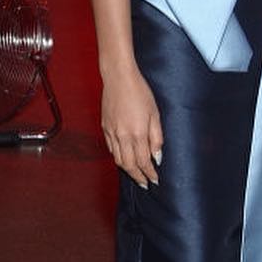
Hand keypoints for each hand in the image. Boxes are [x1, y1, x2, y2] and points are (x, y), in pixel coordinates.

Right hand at [101, 69, 163, 187]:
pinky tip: (124, 157)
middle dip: (138, 177)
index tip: (155, 180)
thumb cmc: (140, 92)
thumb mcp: (155, 113)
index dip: (149, 173)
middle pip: (128, 165)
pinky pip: (111, 149)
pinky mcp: (104, 128)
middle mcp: (122, 136)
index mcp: (136, 133)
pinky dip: (118, 157)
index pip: (143, 161)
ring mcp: (111, 133)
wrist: (119, 78)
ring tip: (136, 175)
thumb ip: (156, 137)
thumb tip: (157, 156)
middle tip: (146, 183)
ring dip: (127, 170)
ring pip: (117, 159)